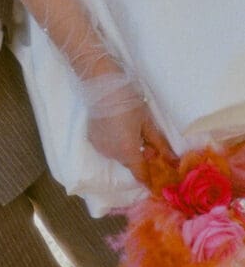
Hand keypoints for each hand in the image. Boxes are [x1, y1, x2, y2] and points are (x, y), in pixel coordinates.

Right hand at [82, 70, 176, 185]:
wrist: (102, 85)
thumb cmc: (129, 102)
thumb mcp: (147, 122)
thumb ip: (160, 145)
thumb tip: (174, 162)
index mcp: (128, 152)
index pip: (141, 175)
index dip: (150, 180)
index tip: (157, 182)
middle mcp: (113, 154)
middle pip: (130, 162)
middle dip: (139, 156)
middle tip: (146, 140)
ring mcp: (101, 147)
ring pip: (118, 154)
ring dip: (126, 148)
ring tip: (130, 128)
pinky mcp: (92, 138)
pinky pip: (108, 146)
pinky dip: (115, 142)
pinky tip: (117, 126)